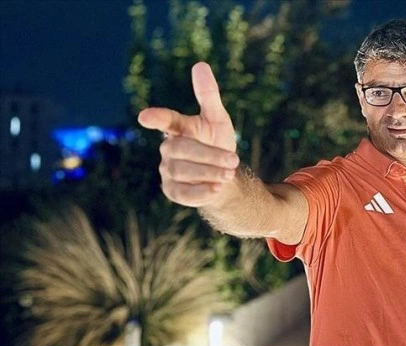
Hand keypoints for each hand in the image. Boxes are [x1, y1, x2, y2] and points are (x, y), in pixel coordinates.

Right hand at [137, 62, 239, 206]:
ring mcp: (168, 171)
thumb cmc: (217, 144)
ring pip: (182, 171)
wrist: (223, 178)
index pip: (165, 121)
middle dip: (209, 155)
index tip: (144, 116)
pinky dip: (200, 192)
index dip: (157, 118)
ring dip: (209, 172)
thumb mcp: (217, 120)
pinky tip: (216, 189)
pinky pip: (182, 193)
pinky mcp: (173, 192)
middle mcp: (168, 149)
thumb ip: (208, 96)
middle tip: (234, 160)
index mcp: (178, 129)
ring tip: (229, 174)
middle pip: (181, 149)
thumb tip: (200, 65)